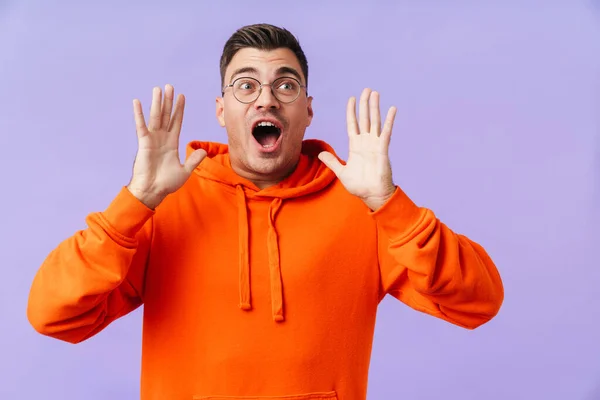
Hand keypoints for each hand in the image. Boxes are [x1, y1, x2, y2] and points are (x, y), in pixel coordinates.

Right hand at [127, 84, 206, 208]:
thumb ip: (194, 160)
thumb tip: (203, 151)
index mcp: (172, 143)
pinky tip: (137, 102)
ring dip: (157, 103)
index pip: (177, 122)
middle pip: (167, 115)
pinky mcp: (144, 143)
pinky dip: (139, 114)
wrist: (153, 191)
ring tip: (158, 89)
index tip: (182, 97)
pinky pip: (141, 126)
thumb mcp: (185, 171)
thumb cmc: (167, 183)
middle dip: (169, 101)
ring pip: (156, 117)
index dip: (179, 109)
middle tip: (170, 86)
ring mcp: (152, 139)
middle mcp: (162, 138)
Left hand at [318, 88, 396, 210]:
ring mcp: (374, 144)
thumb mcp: (341, 172)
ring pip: (374, 121)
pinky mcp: (383, 149)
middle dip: (364, 104)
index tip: (351, 99)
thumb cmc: (359, 186)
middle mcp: (365, 142)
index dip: (351, 112)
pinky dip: (389, 120)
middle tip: (366, 89)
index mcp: (355, 146)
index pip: (352, 124)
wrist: (371, 195)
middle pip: (364, 118)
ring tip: (375, 93)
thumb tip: (320, 154)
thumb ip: (332, 162)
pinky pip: (386, 132)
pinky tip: (392, 109)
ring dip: (375, 107)